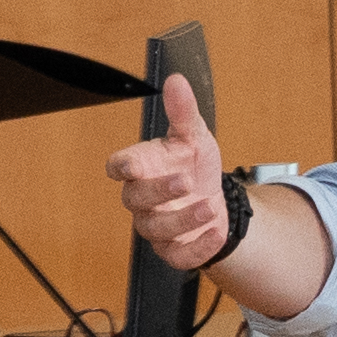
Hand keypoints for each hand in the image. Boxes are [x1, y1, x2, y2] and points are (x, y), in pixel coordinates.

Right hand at [106, 75, 226, 268]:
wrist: (218, 202)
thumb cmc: (195, 167)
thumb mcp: (194, 136)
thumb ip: (183, 111)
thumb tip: (176, 82)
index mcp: (142, 168)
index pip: (118, 167)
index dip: (122, 166)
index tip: (133, 164)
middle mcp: (143, 200)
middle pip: (135, 198)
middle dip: (159, 191)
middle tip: (184, 181)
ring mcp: (156, 227)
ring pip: (156, 229)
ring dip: (183, 219)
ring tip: (209, 206)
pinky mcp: (173, 250)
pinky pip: (178, 254)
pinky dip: (198, 245)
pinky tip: (215, 231)